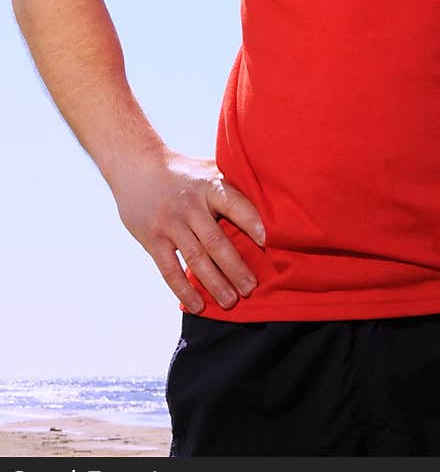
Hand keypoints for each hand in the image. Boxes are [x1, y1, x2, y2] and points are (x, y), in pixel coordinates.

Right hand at [111, 150, 265, 313]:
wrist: (137, 166)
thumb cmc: (185, 172)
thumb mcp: (209, 170)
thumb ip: (232, 186)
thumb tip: (270, 205)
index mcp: (209, 185)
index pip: (233, 203)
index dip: (250, 220)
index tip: (265, 241)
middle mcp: (190, 205)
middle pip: (216, 241)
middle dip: (235, 267)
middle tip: (251, 288)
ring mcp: (170, 223)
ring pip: (195, 258)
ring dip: (214, 283)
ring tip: (231, 301)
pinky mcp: (152, 239)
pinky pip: (169, 269)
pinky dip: (183, 290)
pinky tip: (198, 305)